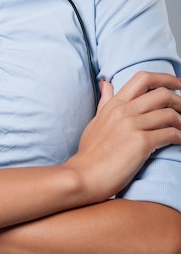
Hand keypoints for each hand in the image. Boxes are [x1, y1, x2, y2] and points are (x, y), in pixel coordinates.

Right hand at [67, 71, 180, 203]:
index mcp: (115, 104)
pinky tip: (180, 141)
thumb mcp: (96, 121)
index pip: (143, 78)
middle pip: (161, 93)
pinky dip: (179, 137)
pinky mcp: (141, 143)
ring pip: (169, 114)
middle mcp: (124, 110)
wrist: (83, 175)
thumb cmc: (89, 153)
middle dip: (179, 100)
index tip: (178, 84)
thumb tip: (106, 83)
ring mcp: (133, 125)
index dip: (165, 78)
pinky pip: (169, 134)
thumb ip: (105, 102)